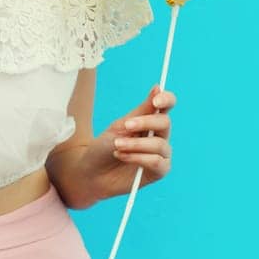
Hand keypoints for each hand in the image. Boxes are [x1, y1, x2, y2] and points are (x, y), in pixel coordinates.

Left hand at [71, 85, 175, 200]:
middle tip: (126, 125)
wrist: (91, 172)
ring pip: (160, 145)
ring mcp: (161, 154)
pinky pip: (157, 162)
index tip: (156, 101)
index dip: (167, 100)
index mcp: (150, 120)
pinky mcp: (158, 171)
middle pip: (165, 122)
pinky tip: (123, 156)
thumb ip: (142, 110)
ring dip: (136, 144)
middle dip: (145, 123)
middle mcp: (159, 136)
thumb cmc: (104, 147)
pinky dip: (139, 158)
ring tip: (118, 146)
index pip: (167, 105)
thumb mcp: (121, 125)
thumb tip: (157, 87)